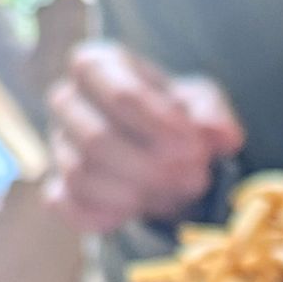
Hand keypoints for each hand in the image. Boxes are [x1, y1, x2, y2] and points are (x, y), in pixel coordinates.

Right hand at [44, 41, 244, 232]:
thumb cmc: (177, 114)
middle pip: (97, 140)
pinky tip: (140, 210)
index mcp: (97, 65)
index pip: (120, 95)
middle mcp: (67, 101)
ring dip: (139, 193)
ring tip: (178, 193)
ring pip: (82, 176)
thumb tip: (224, 136)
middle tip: (195, 178)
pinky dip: (108, 216)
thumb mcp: (203, 102)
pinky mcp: (59, 189)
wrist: (163, 150)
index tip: (196, 148)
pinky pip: (70, 208)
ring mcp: (59, 146)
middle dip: (153, 168)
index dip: (161, 125)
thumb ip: (214, 114)